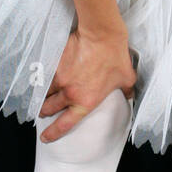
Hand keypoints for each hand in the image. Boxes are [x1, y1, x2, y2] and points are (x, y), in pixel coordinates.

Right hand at [39, 27, 136, 142]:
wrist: (101, 34)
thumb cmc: (115, 56)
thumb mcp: (127, 78)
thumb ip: (126, 91)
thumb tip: (130, 95)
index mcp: (86, 102)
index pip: (64, 124)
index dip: (52, 133)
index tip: (45, 137)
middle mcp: (69, 93)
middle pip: (48, 109)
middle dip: (45, 112)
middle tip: (44, 111)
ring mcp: (59, 78)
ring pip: (43, 92)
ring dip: (42, 96)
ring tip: (43, 95)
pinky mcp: (53, 63)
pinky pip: (43, 75)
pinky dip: (42, 78)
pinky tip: (43, 77)